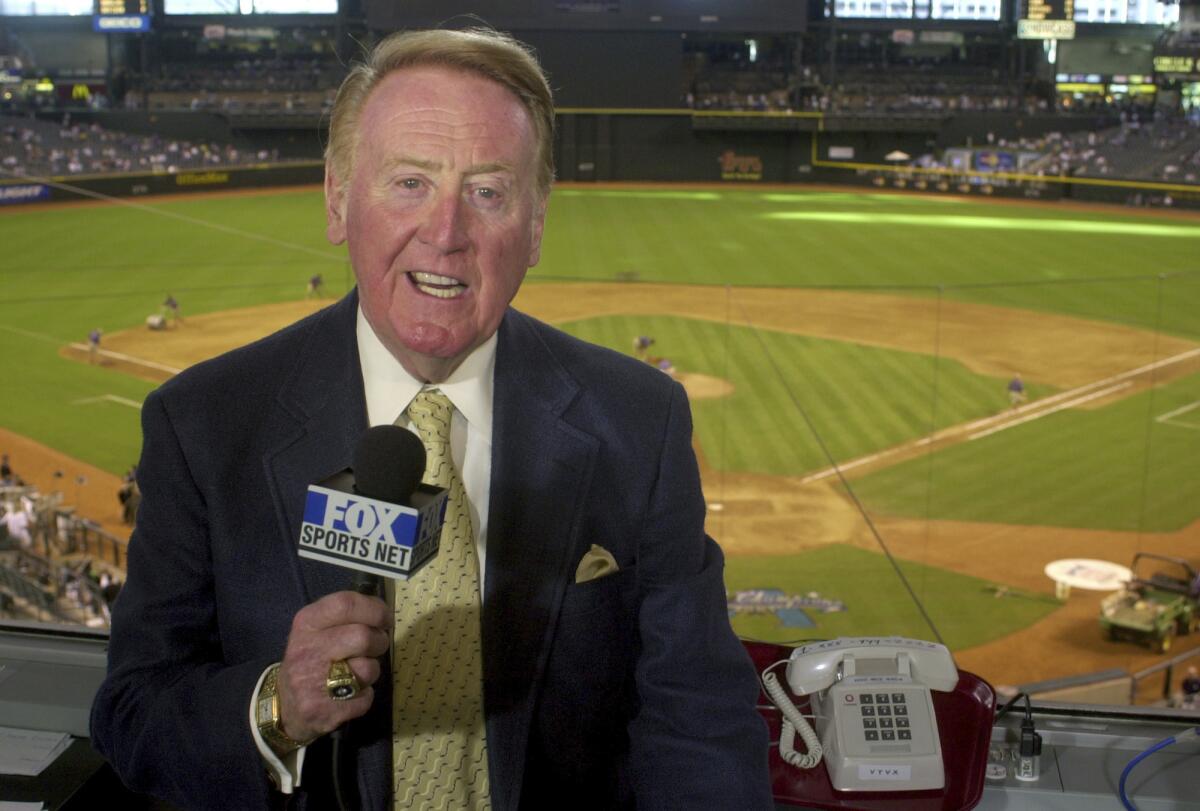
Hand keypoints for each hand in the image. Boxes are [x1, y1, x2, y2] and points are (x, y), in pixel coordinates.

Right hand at [276, 590, 391, 743]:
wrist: (284, 707)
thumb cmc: (309, 659)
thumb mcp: (315, 630)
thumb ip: (345, 617)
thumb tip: (382, 612)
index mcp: (307, 623)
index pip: (346, 604)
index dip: (375, 609)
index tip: (385, 619)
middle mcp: (308, 650)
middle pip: (363, 637)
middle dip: (379, 642)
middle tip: (375, 647)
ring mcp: (314, 683)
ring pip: (368, 669)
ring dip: (371, 672)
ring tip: (356, 673)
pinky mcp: (324, 710)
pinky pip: (365, 698)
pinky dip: (364, 697)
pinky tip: (349, 695)